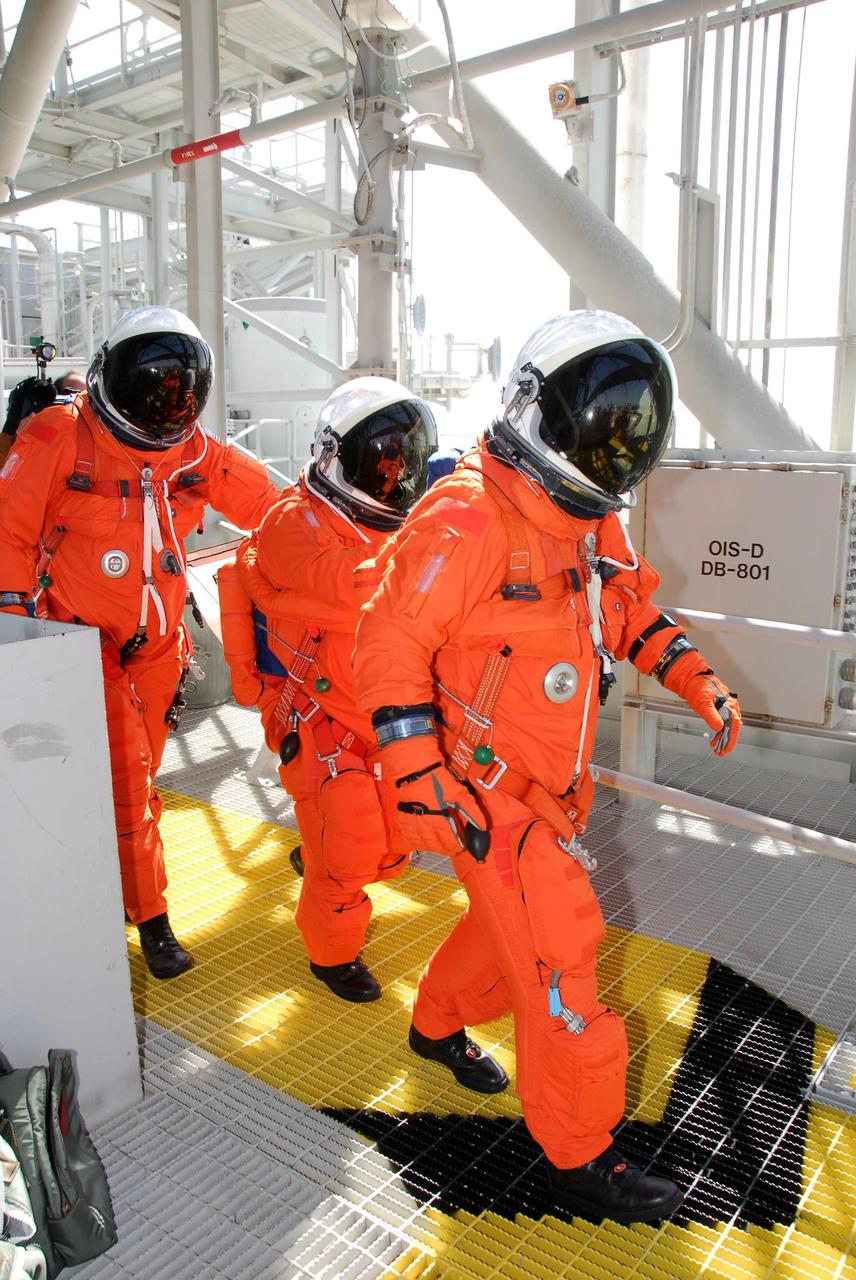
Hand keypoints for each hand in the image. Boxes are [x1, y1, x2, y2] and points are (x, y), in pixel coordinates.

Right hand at [379, 736, 488, 857]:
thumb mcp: (458, 793)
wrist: (413, 769)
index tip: (462, 846)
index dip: (457, 846)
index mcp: (439, 820)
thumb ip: (471, 811)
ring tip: (439, 844)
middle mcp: (424, 826)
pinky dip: (418, 842)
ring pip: (423, 845)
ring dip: (433, 847)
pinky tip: (423, 840)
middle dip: (446, 849)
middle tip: (452, 847)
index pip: (450, 842)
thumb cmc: (437, 779)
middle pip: (436, 847)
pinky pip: (410, 838)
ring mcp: (411, 825)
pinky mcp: (402, 821)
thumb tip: (484, 827)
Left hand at [683, 672, 741, 755]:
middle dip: (727, 741)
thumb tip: (719, 727)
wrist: (690, 677)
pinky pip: (723, 723)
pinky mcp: (719, 708)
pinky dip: (720, 732)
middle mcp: (729, 706)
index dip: (731, 738)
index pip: (734, 725)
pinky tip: (716, 739)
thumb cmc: (697, 686)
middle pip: (732, 727)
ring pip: (728, 726)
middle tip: (721, 752)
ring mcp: (725, 707)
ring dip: (723, 738)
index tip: (727, 749)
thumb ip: (711, 715)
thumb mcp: (703, 702)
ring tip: (717, 749)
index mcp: (729, 704)